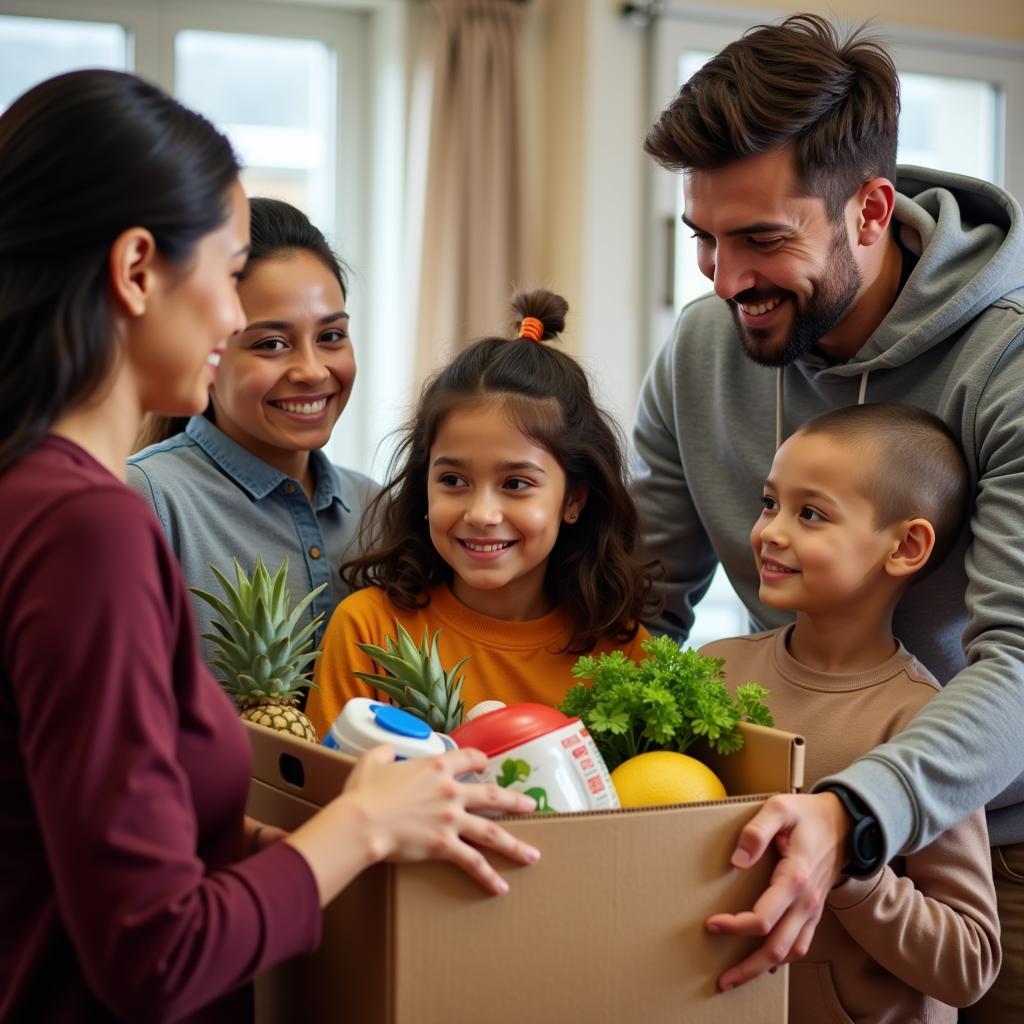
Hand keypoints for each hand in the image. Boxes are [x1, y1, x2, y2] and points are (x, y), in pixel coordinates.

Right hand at [342, 744, 540, 894]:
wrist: (363, 821)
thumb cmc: (364, 793)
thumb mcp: (371, 762)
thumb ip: (384, 752)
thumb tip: (389, 750)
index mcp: (436, 766)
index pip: (467, 757)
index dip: (479, 759)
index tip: (486, 764)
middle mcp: (451, 791)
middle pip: (491, 795)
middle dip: (514, 801)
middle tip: (532, 806)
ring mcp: (451, 819)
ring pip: (491, 831)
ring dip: (514, 844)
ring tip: (533, 855)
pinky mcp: (445, 845)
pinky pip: (472, 862)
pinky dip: (488, 876)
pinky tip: (501, 887)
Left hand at [705, 791, 849, 989]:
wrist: (845, 822)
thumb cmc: (808, 814)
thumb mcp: (779, 809)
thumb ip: (756, 831)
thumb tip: (737, 861)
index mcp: (795, 878)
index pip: (763, 917)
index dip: (735, 926)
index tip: (711, 924)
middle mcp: (807, 901)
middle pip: (776, 948)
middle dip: (747, 968)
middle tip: (721, 980)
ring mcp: (813, 909)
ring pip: (789, 952)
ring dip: (762, 969)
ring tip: (736, 978)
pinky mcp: (815, 910)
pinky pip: (801, 944)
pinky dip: (783, 959)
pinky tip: (766, 964)